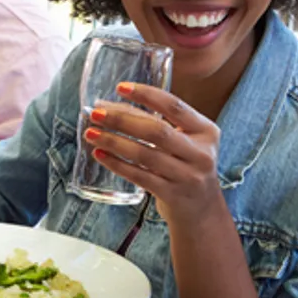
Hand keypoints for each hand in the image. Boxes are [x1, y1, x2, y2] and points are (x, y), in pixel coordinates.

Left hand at [83, 82, 221, 222]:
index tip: (120, 87)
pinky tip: (100, 154)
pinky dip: (117, 164)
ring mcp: (187, 176)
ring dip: (114, 142)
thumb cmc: (186, 166)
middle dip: (122, 119)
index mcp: (206, 131)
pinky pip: (139, 176)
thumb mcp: (185, 141)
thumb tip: (108, 106)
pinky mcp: (172, 195)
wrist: (202, 210)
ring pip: (145, 154)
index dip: (146, 95)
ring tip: (91, 133)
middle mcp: (201, 153)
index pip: (174, 106)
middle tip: (95, 113)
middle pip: (156, 130)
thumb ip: (157, 122)